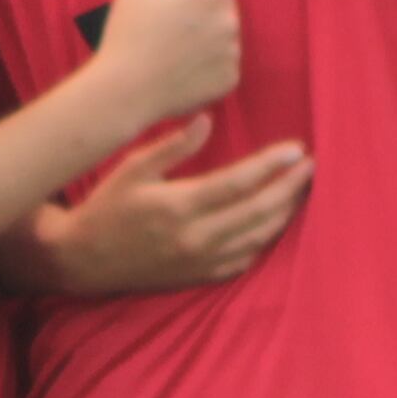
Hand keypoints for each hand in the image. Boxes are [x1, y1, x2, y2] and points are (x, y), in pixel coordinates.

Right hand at [42, 116, 313, 291]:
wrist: (84, 260)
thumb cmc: (106, 206)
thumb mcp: (132, 167)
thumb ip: (173, 145)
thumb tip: (209, 120)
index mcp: (179, 205)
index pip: (239, 183)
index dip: (273, 165)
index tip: (297, 150)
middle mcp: (195, 237)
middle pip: (259, 212)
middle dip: (291, 188)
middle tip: (312, 168)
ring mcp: (200, 262)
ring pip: (258, 238)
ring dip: (285, 214)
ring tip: (301, 191)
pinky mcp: (200, 277)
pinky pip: (245, 260)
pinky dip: (265, 240)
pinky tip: (274, 222)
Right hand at [83, 0, 242, 122]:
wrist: (126, 93)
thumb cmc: (126, 37)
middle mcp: (226, 18)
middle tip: (168, 19)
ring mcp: (231, 50)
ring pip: (224, 25)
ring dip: (207, 27)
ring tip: (174, 44)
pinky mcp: (230, 76)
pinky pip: (225, 55)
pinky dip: (210, 57)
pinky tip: (183, 65)